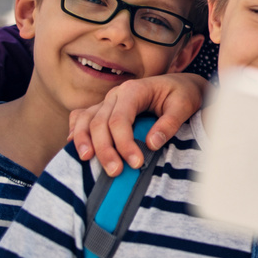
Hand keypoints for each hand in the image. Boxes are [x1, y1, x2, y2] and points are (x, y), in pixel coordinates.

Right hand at [67, 73, 207, 174]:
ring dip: (83, 141)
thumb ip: (170, 123)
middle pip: (100, 123)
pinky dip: (76, 130)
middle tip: (116, 172)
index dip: (124, 143)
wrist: (180, 85)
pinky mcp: (104, 109)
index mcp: (134, 90)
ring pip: (86, 120)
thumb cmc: (183, 94)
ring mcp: (107, 101)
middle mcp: (116, 94)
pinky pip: (82, 116)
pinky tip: (73, 146)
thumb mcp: (184, 105)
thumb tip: (151, 144)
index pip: (120, 119)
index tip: (136, 163)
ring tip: (87, 161)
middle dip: (105, 149)